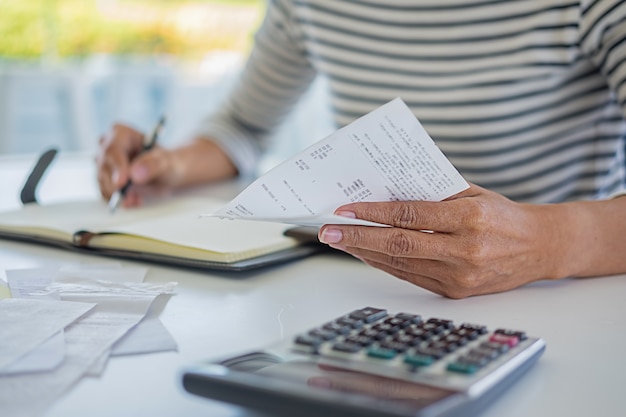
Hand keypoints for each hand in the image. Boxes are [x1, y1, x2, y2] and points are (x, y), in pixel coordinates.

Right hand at [96, 124, 237, 207]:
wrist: (167, 173)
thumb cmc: (167, 163)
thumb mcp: (166, 162)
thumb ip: (153, 165)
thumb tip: (135, 174)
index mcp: (121, 133)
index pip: (112, 150)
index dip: (117, 167)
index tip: (122, 183)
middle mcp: (107, 146)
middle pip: (104, 166)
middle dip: (116, 185)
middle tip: (132, 198)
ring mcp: (104, 163)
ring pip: (102, 181)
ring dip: (119, 195)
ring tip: (138, 199)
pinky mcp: (105, 178)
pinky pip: (105, 192)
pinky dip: (119, 200)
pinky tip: (134, 200)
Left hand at [318, 184, 564, 297]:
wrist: (540, 247)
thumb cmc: (503, 214)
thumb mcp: (472, 193)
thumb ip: (432, 194)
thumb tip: (383, 194)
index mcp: (471, 218)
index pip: (410, 215)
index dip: (373, 213)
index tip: (344, 209)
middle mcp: (466, 251)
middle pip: (399, 245)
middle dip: (358, 238)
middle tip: (327, 231)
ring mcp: (461, 276)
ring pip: (400, 264)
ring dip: (365, 253)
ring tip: (340, 241)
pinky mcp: (457, 293)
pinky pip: (410, 277)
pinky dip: (385, 264)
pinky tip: (366, 253)